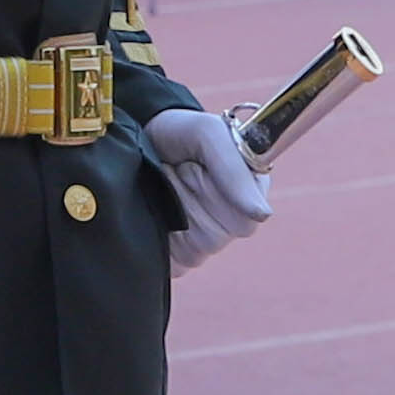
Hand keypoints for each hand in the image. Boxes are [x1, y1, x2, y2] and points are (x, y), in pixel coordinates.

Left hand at [145, 105, 270, 275]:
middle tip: (179, 169)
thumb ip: (234, 170)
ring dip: (172, 207)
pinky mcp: (176, 256)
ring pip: (196, 249)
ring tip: (166, 181)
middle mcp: (231, 222)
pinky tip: (155, 204)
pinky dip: (159, 229)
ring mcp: (202, 242)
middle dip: (190, 197)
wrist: (133, 136)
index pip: (246, 221)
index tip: (196, 165)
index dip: (215, 192)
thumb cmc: (177, 132)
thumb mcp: (206, 133)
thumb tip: (262, 214)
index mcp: (250, 193)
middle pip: (218, 238)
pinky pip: (176, 262)